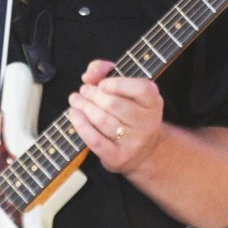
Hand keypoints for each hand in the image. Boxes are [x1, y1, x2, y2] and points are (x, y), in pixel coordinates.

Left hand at [67, 59, 163, 175]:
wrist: (142, 150)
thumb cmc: (129, 111)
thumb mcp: (125, 87)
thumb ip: (106, 70)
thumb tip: (89, 75)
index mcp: (153, 102)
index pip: (140, 89)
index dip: (118, 84)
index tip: (102, 84)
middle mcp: (148, 123)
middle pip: (114, 104)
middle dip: (93, 95)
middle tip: (83, 90)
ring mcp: (134, 142)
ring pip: (103, 121)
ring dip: (84, 107)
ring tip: (75, 100)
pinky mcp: (118, 157)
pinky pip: (95, 140)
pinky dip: (81, 125)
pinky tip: (74, 115)